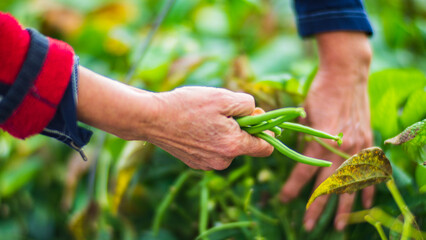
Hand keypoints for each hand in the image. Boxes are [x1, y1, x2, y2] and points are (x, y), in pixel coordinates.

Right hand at [145, 87, 273, 169]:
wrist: (151, 118)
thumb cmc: (187, 106)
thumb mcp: (223, 97)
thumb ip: (247, 105)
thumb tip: (257, 114)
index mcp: (233, 146)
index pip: (265, 148)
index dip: (267, 132)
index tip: (258, 119)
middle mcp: (222, 161)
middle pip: (244, 145)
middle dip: (240, 128)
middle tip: (224, 111)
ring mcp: (207, 164)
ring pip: (227, 147)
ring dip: (224, 133)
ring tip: (204, 117)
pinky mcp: (194, 163)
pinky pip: (212, 150)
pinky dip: (210, 139)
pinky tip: (195, 126)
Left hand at [279, 32, 373, 230]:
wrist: (346, 75)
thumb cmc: (320, 92)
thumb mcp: (304, 115)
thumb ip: (301, 139)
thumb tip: (292, 153)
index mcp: (321, 141)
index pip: (304, 172)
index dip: (292, 188)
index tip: (283, 200)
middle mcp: (341, 148)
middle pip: (328, 185)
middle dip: (317, 207)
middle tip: (308, 225)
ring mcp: (358, 147)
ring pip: (350, 183)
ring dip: (345, 207)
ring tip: (339, 225)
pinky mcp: (367, 142)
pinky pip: (369, 172)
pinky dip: (367, 189)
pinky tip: (364, 204)